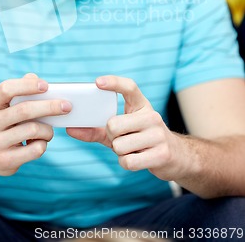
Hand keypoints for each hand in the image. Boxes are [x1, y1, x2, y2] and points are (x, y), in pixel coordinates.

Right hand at [0, 73, 71, 176]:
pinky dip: (43, 144)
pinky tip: (39, 143)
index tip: (46, 85)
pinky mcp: (6, 160)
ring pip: (33, 130)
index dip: (27, 85)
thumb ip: (20, 90)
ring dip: (48, 129)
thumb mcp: (4, 105)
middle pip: (24, 110)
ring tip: (49, 130)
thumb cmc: (2, 123)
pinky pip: (35, 150)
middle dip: (50, 106)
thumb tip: (37, 79)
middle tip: (67, 106)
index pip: (6, 89)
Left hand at [67, 76, 182, 180]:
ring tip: (133, 149)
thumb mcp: (122, 131)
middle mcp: (152, 116)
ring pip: (119, 146)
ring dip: (120, 152)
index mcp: (142, 105)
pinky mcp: (161, 154)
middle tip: (121, 139)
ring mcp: (158, 134)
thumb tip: (69, 130)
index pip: (129, 87)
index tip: (98, 82)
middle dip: (111, 136)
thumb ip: (96, 129)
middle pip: (113, 125)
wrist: (175, 157)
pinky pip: (128, 161)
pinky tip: (138, 159)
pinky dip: (127, 163)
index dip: (114, 82)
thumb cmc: (141, 140)